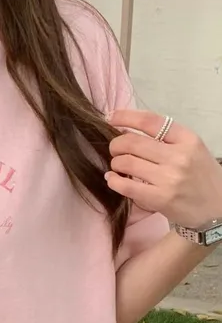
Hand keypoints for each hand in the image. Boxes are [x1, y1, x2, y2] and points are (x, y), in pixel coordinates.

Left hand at [106, 111, 221, 228]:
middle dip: (116, 145)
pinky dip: (113, 181)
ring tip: (118, 166)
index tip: (112, 117)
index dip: (126, 117)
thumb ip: (166, 139)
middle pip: (132, 142)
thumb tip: (127, 131)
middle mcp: (178, 156)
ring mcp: (168, 178)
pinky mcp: (159, 199)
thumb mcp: (192, 148)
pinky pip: (126, 187)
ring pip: (126, 163)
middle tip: (115, 150)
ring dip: (115, 163)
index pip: (150, 121)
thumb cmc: (200, 175)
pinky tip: (112, 179)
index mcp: (187, 139)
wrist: (217, 206)